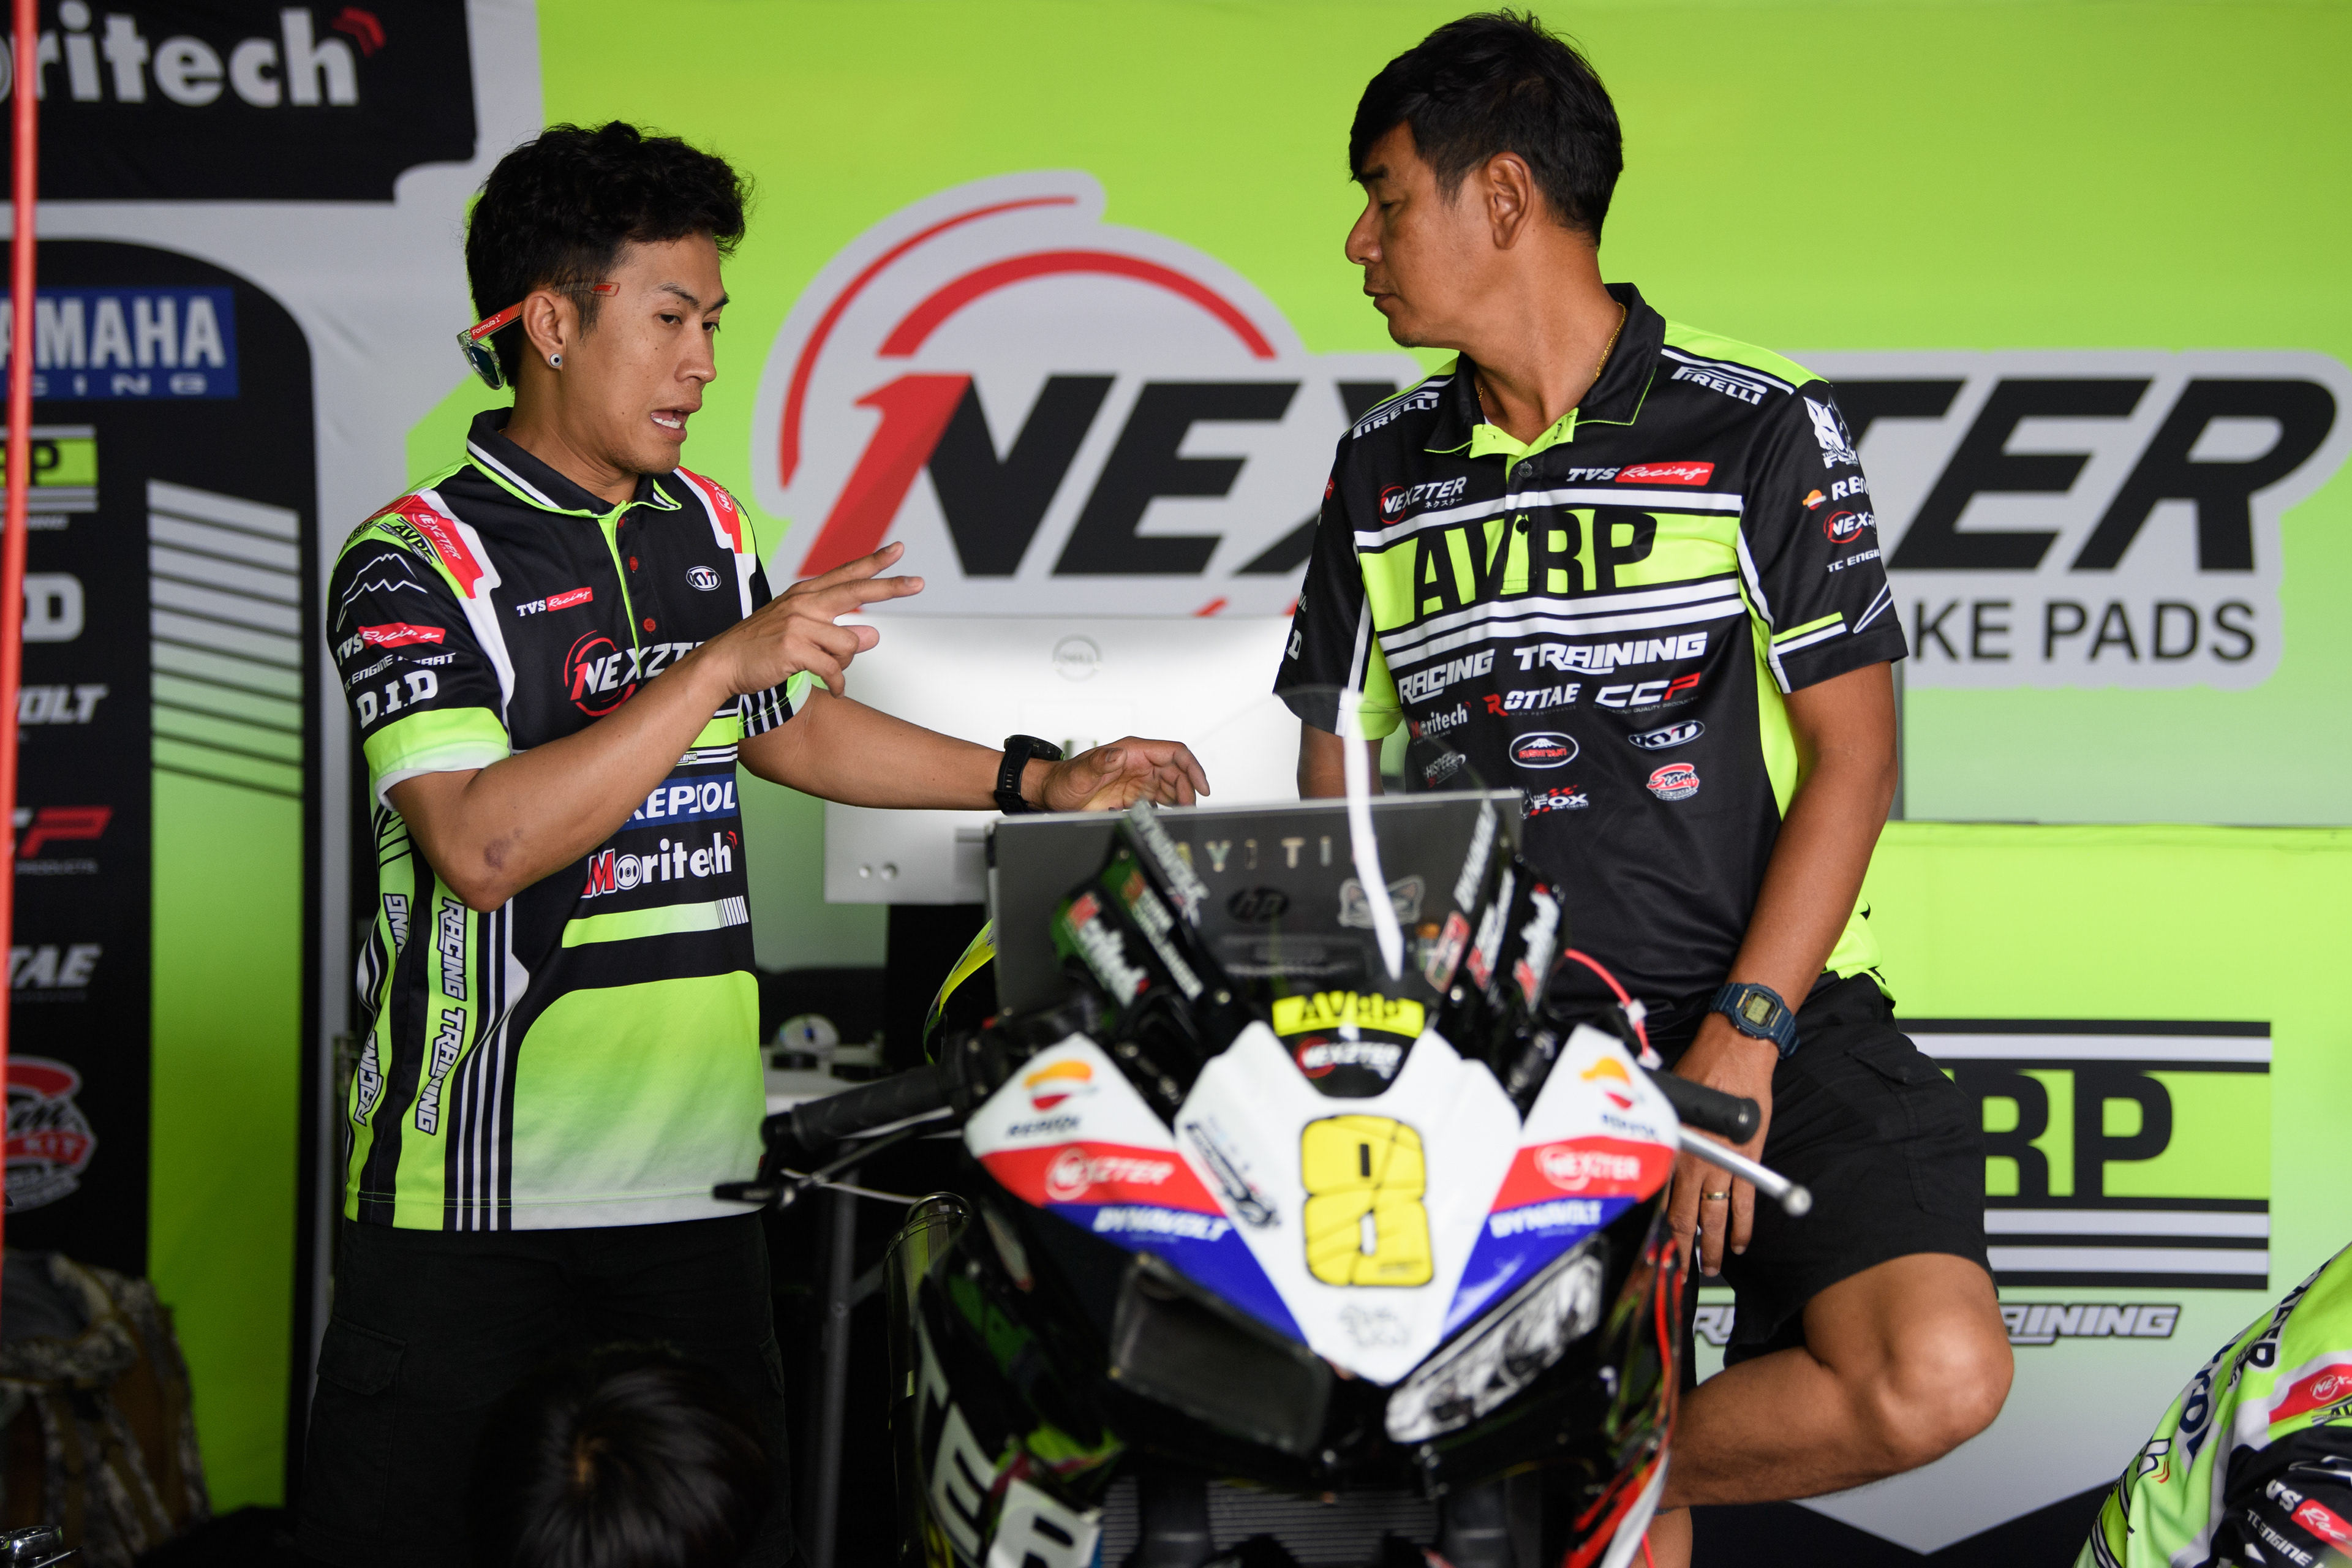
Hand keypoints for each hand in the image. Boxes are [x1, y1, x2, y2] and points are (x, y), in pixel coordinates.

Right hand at [705, 542, 924, 698]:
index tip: (898, 551)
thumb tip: (873, 634)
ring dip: (844, 665)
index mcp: (804, 595)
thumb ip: (836, 631)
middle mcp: (804, 603)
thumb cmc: (761, 647)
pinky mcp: (795, 648)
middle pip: (856, 591)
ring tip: (828, 672)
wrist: (723, 663)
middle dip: (890, 586)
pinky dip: (837, 683)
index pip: (846, 575)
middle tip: (918, 583)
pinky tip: (832, 688)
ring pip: (848, 644)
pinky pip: (834, 669)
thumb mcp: (800, 633)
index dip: (874, 563)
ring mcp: (799, 624)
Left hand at [1035, 737, 1210, 811]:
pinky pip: (1159, 800)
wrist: (1052, 794)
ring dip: (1180, 800)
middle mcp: (1138, 763)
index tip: (1202, 787)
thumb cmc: (1063, 780)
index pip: (1174, 753)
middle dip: (1188, 790)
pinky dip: (1167, 809)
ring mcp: (1137, 779)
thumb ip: (1099, 763)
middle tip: (1189, 810)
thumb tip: (1118, 755)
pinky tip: (1167, 818)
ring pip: (1171, 787)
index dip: (1192, 768)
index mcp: (1132, 752)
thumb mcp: (1080, 773)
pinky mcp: (1133, 795)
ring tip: (1182, 815)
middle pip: (1177, 772)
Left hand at [1666, 1013, 1778, 1276]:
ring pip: (1714, 1216)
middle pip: (1684, 1216)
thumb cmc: (1699, 1070)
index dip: (1654, 1227)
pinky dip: (1743, 1227)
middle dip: (1682, 1249)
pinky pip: (1745, 1202)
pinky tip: (1740, 1245)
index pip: (1657, 1198)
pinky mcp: (1749, 1161)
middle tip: (1679, 1274)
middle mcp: (1695, 1161)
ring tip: (1711, 1269)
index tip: (1650, 1250)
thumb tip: (1645, 1144)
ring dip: (1712, 1247)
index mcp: (1672, 1147)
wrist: (1736, 1053)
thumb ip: (1660, 1129)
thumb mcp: (1669, 1101)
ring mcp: (1724, 1164)